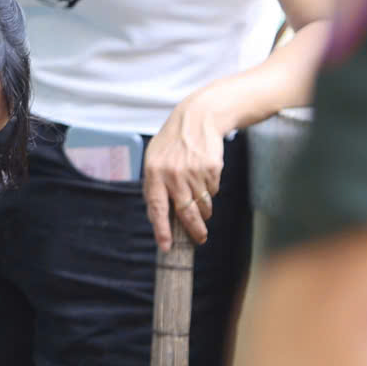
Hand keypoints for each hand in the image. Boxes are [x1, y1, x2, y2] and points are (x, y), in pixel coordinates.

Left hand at [145, 83, 244, 252]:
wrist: (197, 118)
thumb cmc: (172, 143)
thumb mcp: (153, 159)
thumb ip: (153, 186)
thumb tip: (156, 217)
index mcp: (154, 173)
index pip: (157, 208)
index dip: (161, 230)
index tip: (166, 247)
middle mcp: (174, 174)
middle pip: (185, 212)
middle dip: (194, 230)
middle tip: (199, 239)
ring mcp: (194, 172)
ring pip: (202, 204)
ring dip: (203, 210)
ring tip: (202, 204)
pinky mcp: (212, 168)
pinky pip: (213, 191)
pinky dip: (210, 190)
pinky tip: (205, 177)